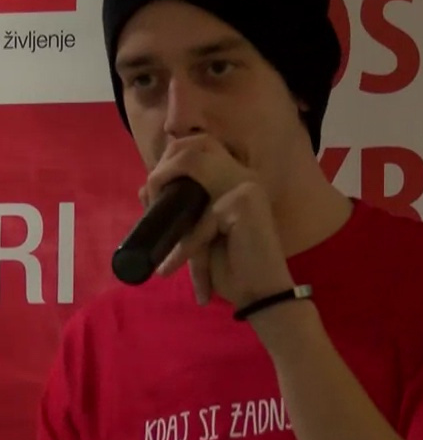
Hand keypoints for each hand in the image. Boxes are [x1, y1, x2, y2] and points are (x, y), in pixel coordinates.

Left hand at [140, 135, 294, 308]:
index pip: (200, 144)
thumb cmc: (233, 267)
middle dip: (164, 169)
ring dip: (164, 191)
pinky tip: (172, 266)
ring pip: (191, 169)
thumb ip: (179, 209)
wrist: (260, 295)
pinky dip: (183, 245)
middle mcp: (243, 174)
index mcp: (237, 177)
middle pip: (193, 147)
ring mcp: (245, 185)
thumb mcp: (198, 233)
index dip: (171, 157)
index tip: (154, 188)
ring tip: (151, 218)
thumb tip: (144, 188)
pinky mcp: (242, 203)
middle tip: (149, 199)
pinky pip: (198, 219)